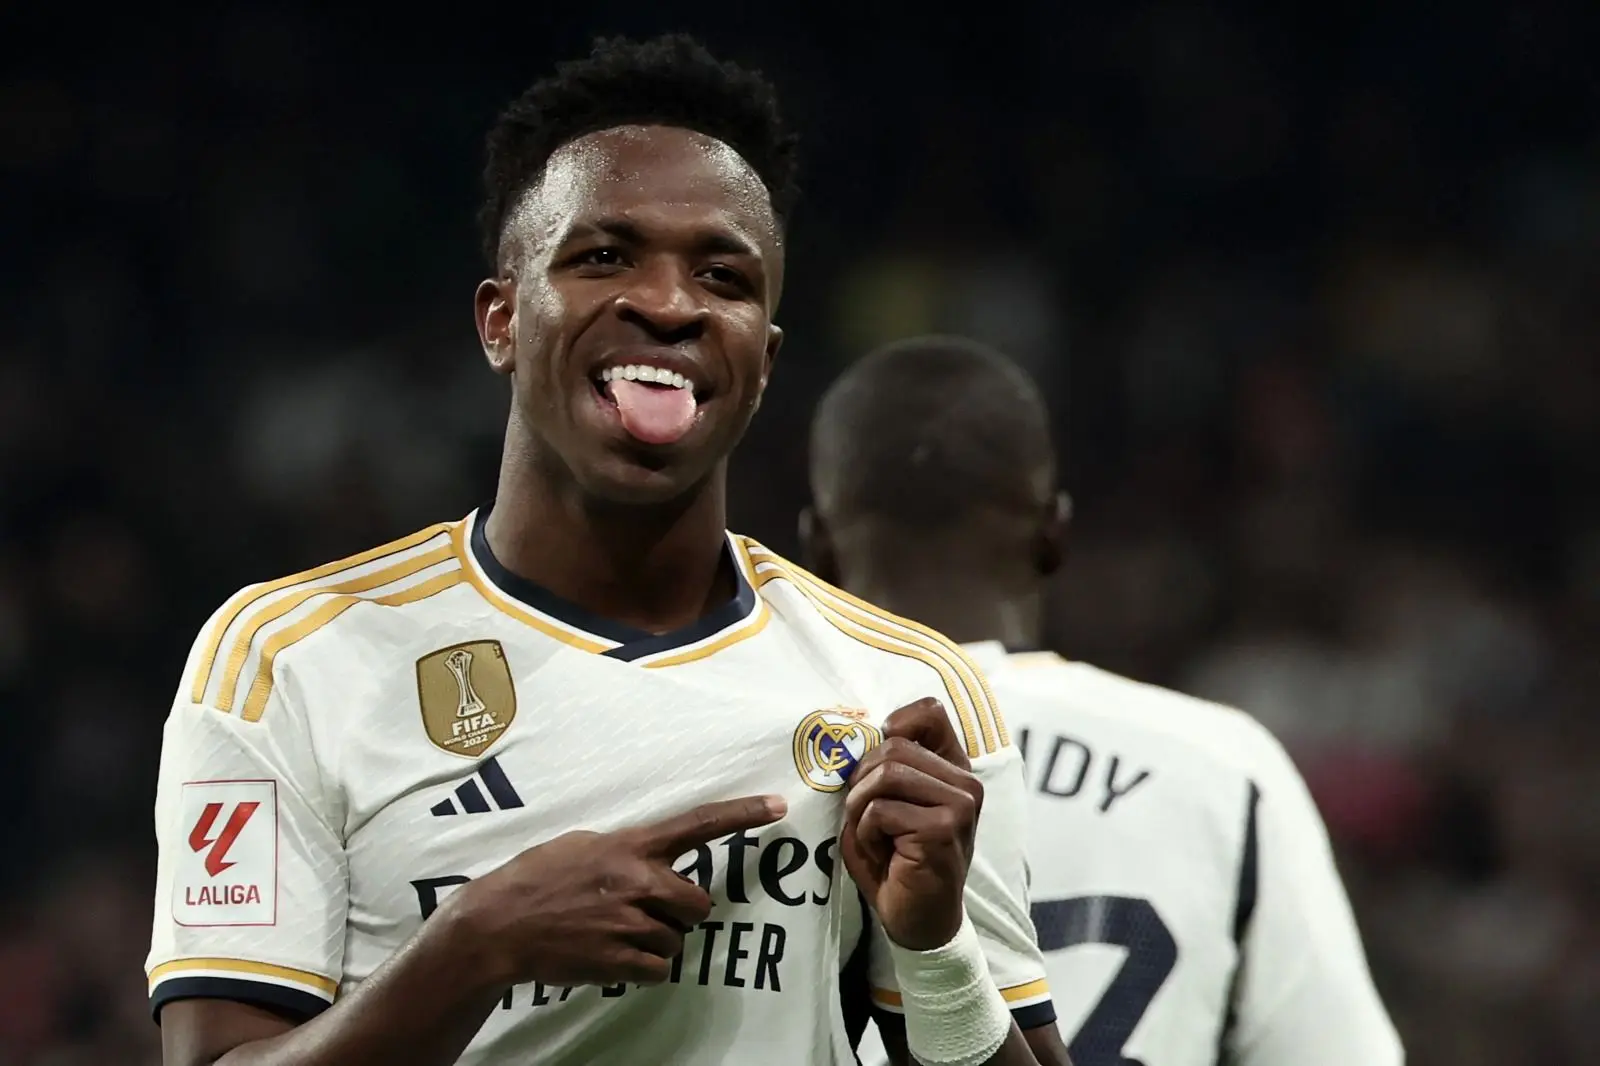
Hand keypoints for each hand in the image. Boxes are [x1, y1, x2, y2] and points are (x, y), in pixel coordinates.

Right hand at [452, 794, 786, 987]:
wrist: (498, 927)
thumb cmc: (534, 879)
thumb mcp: (580, 845)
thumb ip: (621, 850)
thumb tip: (646, 858)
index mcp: (630, 847)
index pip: (698, 824)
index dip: (742, 815)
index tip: (778, 805)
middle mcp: (638, 881)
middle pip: (699, 903)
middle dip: (681, 911)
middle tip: (646, 911)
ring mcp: (631, 923)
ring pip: (677, 939)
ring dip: (656, 940)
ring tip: (615, 932)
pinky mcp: (621, 960)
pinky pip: (660, 968)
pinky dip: (644, 967)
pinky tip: (614, 955)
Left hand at [838, 697, 981, 951]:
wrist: (919, 921)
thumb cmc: (899, 860)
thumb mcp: (891, 803)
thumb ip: (884, 767)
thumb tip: (857, 738)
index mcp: (954, 769)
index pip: (930, 712)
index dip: (893, 726)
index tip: (875, 762)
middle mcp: (964, 782)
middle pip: (893, 746)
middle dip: (862, 781)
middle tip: (865, 818)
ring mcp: (959, 805)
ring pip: (885, 775)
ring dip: (861, 809)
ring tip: (873, 836)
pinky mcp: (942, 828)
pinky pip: (880, 810)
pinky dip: (865, 833)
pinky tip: (884, 854)